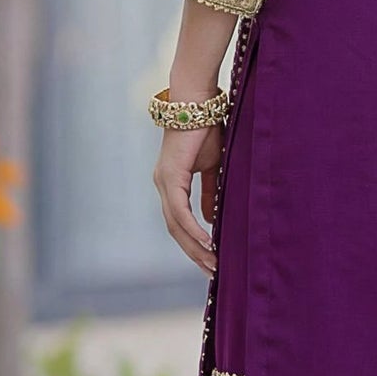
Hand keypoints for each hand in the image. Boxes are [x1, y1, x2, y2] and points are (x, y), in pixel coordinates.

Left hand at [154, 124, 222, 273]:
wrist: (198, 103)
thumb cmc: (207, 128)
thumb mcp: (213, 167)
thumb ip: (211, 192)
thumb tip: (212, 218)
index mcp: (171, 183)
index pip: (179, 221)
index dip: (193, 242)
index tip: (209, 259)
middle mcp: (163, 185)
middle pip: (175, 230)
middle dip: (193, 253)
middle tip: (212, 272)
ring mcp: (164, 182)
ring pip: (176, 226)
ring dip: (195, 247)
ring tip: (212, 263)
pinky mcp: (171, 177)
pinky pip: (180, 212)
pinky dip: (193, 230)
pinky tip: (207, 243)